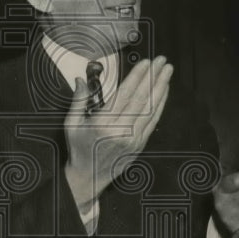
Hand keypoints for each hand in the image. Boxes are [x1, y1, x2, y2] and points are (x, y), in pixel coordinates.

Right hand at [64, 57, 172, 210]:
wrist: (88, 177)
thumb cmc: (79, 148)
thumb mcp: (71, 123)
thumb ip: (78, 100)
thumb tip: (81, 79)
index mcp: (102, 123)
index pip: (125, 94)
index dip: (138, 77)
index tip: (147, 63)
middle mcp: (119, 131)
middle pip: (141, 99)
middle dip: (153, 77)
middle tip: (162, 61)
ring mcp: (132, 139)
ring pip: (151, 109)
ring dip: (161, 88)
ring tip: (167, 72)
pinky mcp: (139, 145)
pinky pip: (153, 121)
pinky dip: (160, 105)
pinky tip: (163, 92)